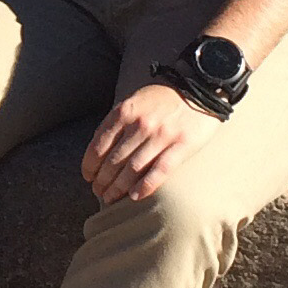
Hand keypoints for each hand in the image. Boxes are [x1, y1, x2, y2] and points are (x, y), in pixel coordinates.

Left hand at [81, 82, 217, 203]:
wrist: (199, 89)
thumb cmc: (162, 99)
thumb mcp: (134, 101)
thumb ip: (118, 121)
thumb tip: (99, 147)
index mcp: (124, 112)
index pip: (99, 145)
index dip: (90, 165)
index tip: (87, 176)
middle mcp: (140, 124)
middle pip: (114, 160)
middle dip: (102, 180)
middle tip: (98, 192)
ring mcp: (161, 136)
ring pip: (133, 169)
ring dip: (118, 188)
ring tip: (110, 199)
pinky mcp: (181, 146)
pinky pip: (160, 171)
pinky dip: (145, 186)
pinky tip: (134, 197)